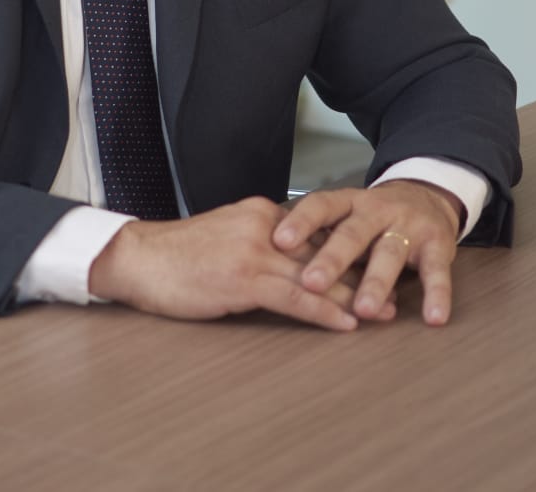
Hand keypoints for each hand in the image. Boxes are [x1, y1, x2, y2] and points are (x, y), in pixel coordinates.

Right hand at [88, 197, 385, 331]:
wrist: (139, 258)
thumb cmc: (177, 255)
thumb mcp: (225, 237)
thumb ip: (259, 243)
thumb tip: (289, 262)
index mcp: (260, 212)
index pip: (316, 231)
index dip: (349, 251)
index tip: (377, 264)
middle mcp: (263, 225)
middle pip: (324, 251)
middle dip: (362, 272)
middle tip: (396, 289)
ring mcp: (254, 250)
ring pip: (317, 275)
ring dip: (355, 296)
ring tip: (385, 314)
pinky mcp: (243, 278)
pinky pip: (294, 297)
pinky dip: (325, 312)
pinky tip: (347, 324)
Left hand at [272, 180, 462, 325]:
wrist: (427, 197)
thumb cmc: (371, 217)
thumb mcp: (343, 216)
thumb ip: (316, 234)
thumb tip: (268, 255)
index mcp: (347, 201)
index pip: (319, 206)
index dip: (300, 223)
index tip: (278, 241)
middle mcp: (376, 209)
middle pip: (351, 233)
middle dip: (332, 258)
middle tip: (311, 282)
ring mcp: (408, 225)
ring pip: (390, 252)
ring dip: (376, 281)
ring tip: (363, 309)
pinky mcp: (437, 245)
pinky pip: (437, 270)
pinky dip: (437, 294)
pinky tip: (433, 317)